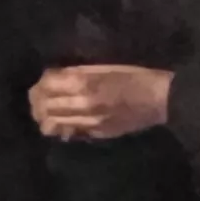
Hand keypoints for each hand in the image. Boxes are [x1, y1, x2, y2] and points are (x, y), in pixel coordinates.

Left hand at [27, 63, 172, 139]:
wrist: (161, 99)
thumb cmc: (136, 77)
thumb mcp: (106, 67)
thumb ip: (79, 73)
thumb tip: (56, 78)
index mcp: (84, 84)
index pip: (46, 84)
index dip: (41, 82)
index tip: (45, 80)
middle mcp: (82, 104)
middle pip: (44, 104)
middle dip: (37, 100)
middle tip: (39, 97)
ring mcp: (88, 122)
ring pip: (52, 122)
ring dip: (45, 116)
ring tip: (46, 111)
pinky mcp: (96, 133)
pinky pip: (69, 132)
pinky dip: (61, 128)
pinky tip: (62, 123)